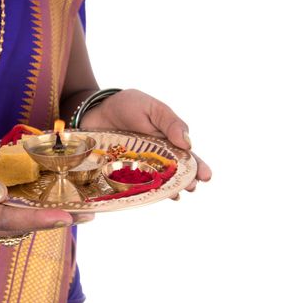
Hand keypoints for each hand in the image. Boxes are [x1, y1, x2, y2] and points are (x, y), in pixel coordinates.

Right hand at [0, 131, 77, 242]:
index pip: (0, 219)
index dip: (34, 218)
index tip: (65, 216)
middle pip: (12, 226)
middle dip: (48, 221)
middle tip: (85, 215)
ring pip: (13, 226)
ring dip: (43, 219)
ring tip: (77, 212)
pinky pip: (8, 218)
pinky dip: (31, 213)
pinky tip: (51, 207)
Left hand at [80, 89, 211, 192]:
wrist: (96, 108)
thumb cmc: (128, 105)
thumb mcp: (153, 108)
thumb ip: (170, 123)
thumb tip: (188, 143)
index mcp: (167, 143)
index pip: (187, 158)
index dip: (198, 167)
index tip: (206, 176)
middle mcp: (154, 159)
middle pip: (173, 175)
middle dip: (185, 182)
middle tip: (191, 187)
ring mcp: (136, 168)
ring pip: (154, 183)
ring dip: (166, 190)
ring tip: (175, 194)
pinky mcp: (118, 173)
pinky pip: (130, 186)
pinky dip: (139, 193)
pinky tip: (147, 197)